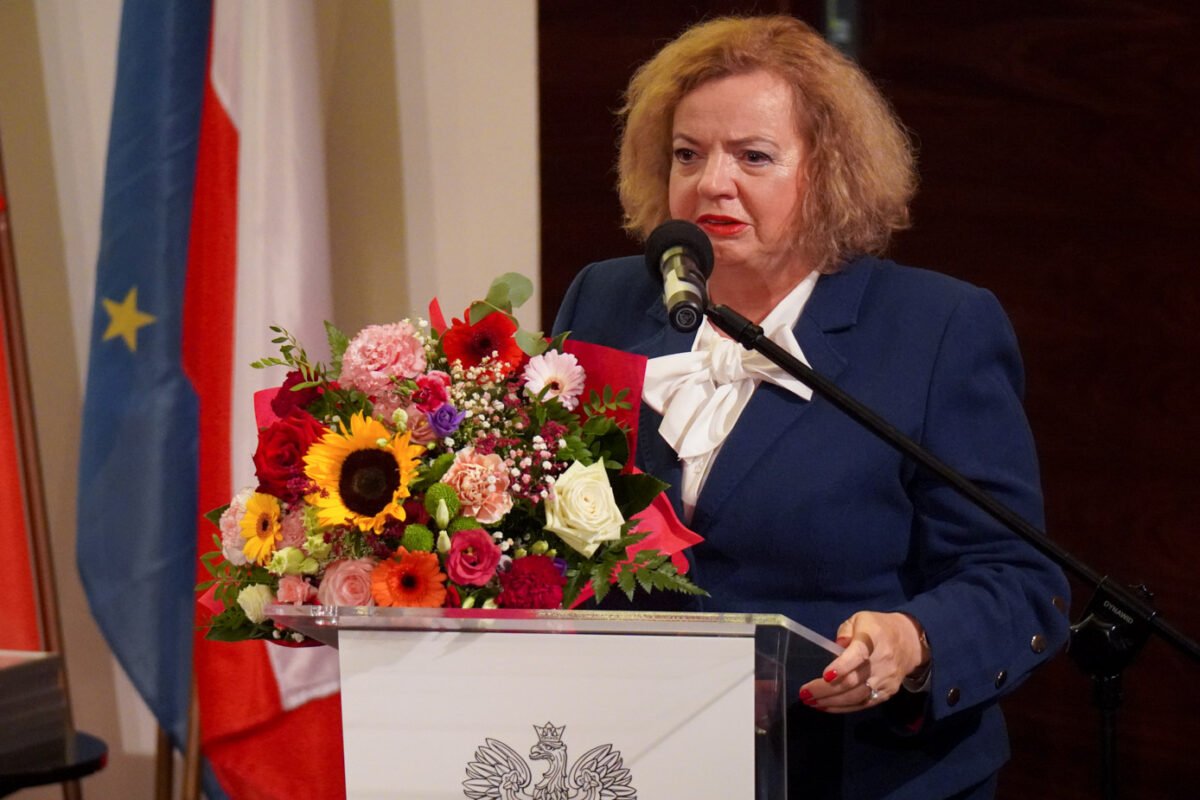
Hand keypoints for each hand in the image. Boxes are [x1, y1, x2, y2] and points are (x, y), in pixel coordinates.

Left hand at [797, 611, 927, 713]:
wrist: (910, 642)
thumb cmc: (878, 628)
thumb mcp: (860, 619)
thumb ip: (845, 631)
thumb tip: (836, 646)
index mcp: (872, 639)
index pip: (858, 654)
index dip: (842, 666)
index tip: (826, 675)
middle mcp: (881, 662)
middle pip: (853, 681)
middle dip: (826, 690)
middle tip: (805, 694)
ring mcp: (885, 681)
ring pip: (856, 697)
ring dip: (831, 702)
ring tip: (811, 702)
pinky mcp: (887, 693)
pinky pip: (863, 704)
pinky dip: (843, 708)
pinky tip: (826, 707)